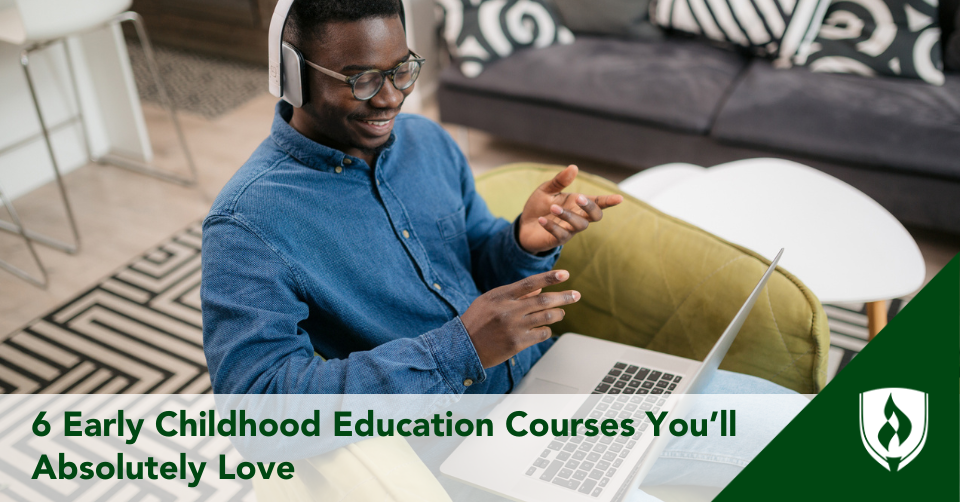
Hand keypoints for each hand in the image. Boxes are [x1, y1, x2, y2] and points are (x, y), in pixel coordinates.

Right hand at [460, 270, 579, 367]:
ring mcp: (514, 328)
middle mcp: (508, 310)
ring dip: (558, 314)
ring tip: (561, 313)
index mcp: (501, 296)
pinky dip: (547, 329)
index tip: (565, 274)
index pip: (530, 283)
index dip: (549, 278)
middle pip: (544, 300)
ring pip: (546, 317)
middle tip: (576, 295)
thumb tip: (538, 288)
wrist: (463, 347)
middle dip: (564, 297)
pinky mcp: (517, 343)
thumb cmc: (476, 321)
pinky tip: (546, 328)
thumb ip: (514, 294)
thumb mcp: (490, 301)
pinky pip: (541, 334)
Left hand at [518, 165, 623, 253]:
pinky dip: (552, 226)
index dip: (609, 201)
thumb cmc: (539, 206)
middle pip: (595, 216)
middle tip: (579, 198)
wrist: (524, 226)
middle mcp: (578, 217)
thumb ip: (560, 181)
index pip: (598, 202)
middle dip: (590, 207)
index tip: (619, 198)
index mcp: (577, 204)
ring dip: (568, 215)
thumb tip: (574, 167)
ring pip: (580, 225)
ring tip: (553, 208)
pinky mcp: (558, 240)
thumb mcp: (546, 190)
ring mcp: (569, 230)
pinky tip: (541, 220)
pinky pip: (561, 235)